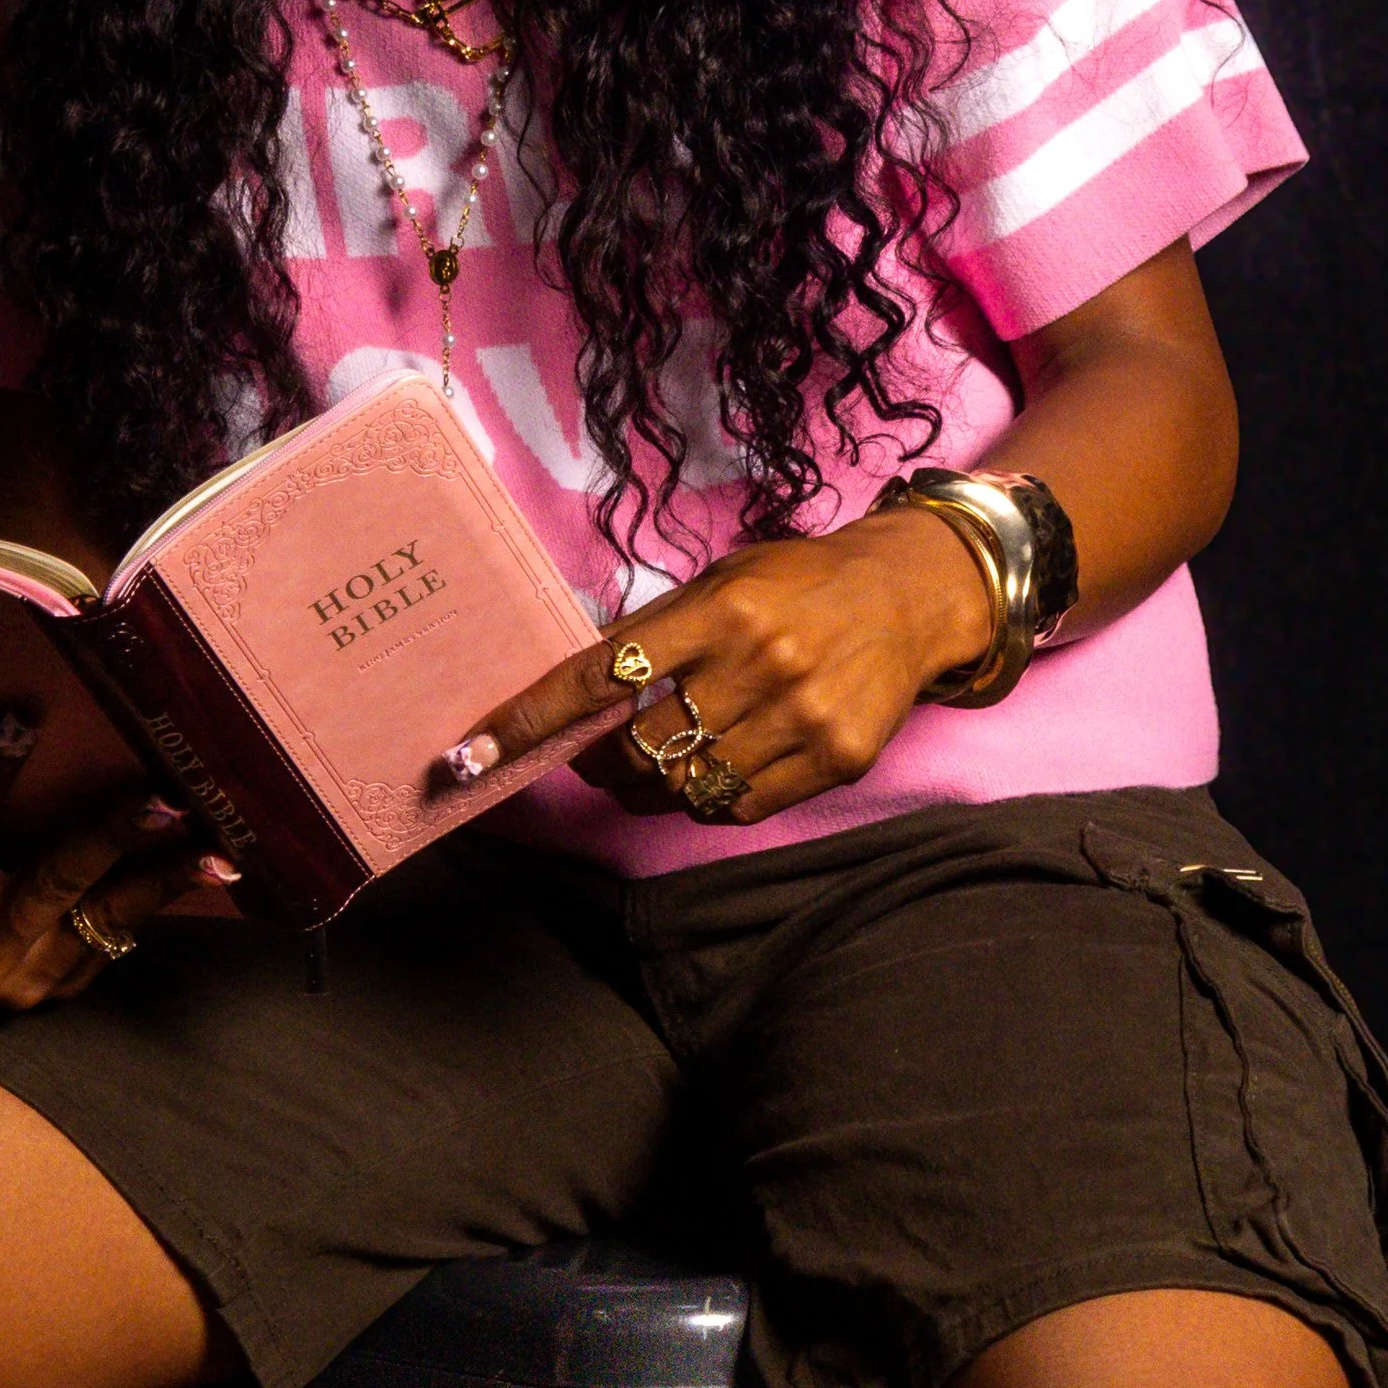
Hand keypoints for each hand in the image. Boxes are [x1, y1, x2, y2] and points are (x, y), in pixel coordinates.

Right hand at [0, 704, 241, 1005]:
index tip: (19, 715)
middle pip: (52, 883)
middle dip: (112, 837)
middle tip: (163, 795)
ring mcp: (21, 983)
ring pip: (102, 920)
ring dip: (164, 877)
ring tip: (217, 843)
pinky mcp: (59, 990)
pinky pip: (116, 938)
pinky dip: (158, 898)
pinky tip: (205, 867)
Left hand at [441, 509, 993, 827]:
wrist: (912, 596)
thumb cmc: (800, 581)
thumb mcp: (724, 580)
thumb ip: (656, 629)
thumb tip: (577, 680)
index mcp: (722, 610)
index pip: (601, 674)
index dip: (532, 718)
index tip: (475, 751)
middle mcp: (761, 664)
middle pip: (639, 748)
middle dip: (594, 763)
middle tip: (586, 754)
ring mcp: (801, 719)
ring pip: (684, 786)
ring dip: (643, 786)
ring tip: (641, 765)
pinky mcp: (834, 760)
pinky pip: (737, 807)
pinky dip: (703, 799)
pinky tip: (704, 769)